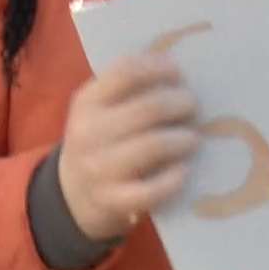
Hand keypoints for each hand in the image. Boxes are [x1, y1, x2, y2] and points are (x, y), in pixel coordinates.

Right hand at [58, 54, 198, 240]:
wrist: (75, 193)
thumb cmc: (103, 141)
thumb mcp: (101, 110)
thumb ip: (130, 89)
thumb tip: (178, 71)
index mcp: (87, 102)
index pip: (126, 72)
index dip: (159, 68)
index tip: (178, 72)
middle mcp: (90, 133)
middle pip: (149, 109)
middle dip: (180, 103)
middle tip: (193, 106)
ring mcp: (100, 168)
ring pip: (153, 145)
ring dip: (182, 138)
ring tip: (192, 138)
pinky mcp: (115, 200)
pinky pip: (152, 189)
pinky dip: (174, 178)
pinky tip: (184, 170)